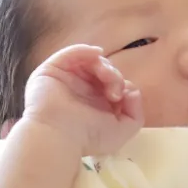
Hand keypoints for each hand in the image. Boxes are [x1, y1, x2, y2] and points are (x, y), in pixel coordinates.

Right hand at [23, 44, 143, 156]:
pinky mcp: (51, 71)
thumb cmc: (88, 137)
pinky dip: (85, 50)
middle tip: (114, 92)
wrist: (58, 137)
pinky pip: (69, 53)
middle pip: (102, 69)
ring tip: (107, 78)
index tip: (121, 98)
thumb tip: (132, 90)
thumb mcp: (123, 130)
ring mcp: (65, 78)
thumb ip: (136, 112)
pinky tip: (96, 54)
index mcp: (94, 101)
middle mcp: (79, 89)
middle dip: (114, 76)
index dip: (120, 84)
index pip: (111, 82)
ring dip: (103, 65)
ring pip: (89, 60)